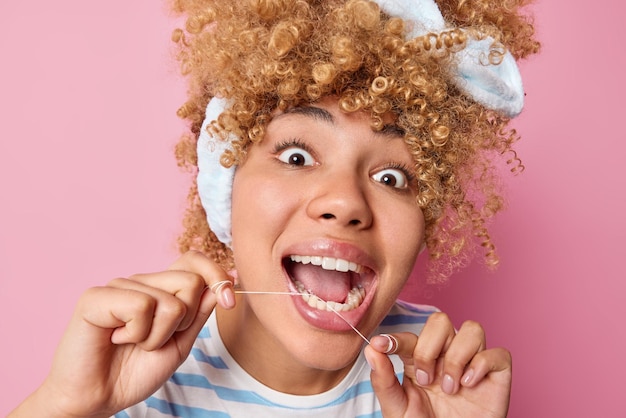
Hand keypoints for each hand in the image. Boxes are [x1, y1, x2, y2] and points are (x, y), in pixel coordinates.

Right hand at [10, 251, 234, 417]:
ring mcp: (119, 286)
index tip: (229, 300)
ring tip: (133, 342)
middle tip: (156, 339)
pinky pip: (142, 306)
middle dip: (183, 321)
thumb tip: (221, 284)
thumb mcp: (179, 344)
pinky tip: (117, 338)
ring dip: (158, 335)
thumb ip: (198, 314)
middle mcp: (141, 281)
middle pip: (191, 282)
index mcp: (160, 289)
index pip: (194, 260)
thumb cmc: (134, 371)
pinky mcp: (96, 296)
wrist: (97, 398)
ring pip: (170, 301)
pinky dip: (137, 333)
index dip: (217, 275)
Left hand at [364, 312, 511, 417]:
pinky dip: (481, 365)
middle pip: (441, 320)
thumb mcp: (398, 408)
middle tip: (426, 379)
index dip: (395, 338)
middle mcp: (447, 355)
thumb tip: (371, 349)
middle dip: (430, 347)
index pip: (410, 337)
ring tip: (450, 387)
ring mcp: (473, 363)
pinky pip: (498, 353)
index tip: (381, 345)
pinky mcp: (497, 375)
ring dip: (456, 357)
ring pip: (472, 329)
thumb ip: (384, 380)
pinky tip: (469, 385)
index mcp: (420, 359)